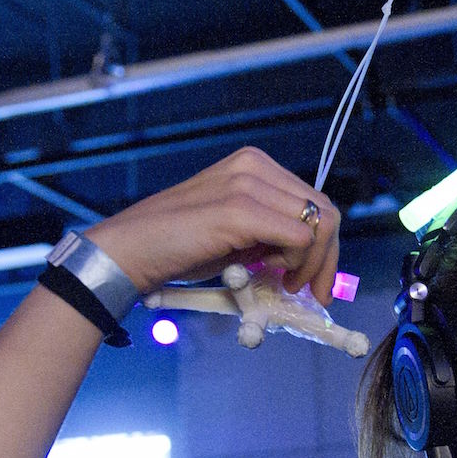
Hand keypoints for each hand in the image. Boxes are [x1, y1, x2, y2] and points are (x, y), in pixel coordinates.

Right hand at [83, 146, 341, 303]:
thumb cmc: (177, 247)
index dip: (323, 245)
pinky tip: (269, 276)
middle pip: (324, 211)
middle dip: (327, 258)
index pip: (313, 202)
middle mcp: (254, 166)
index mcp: (253, 165)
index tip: (314, 280)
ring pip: (318, 224)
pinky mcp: (240, 208)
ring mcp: (247, 183)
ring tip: (285, 285)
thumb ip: (269, 232)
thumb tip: (307, 254)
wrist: (129, 251)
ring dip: (311, 264)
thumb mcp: (234, 233)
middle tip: (315, 292)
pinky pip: (300, 237)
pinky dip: (295, 264)